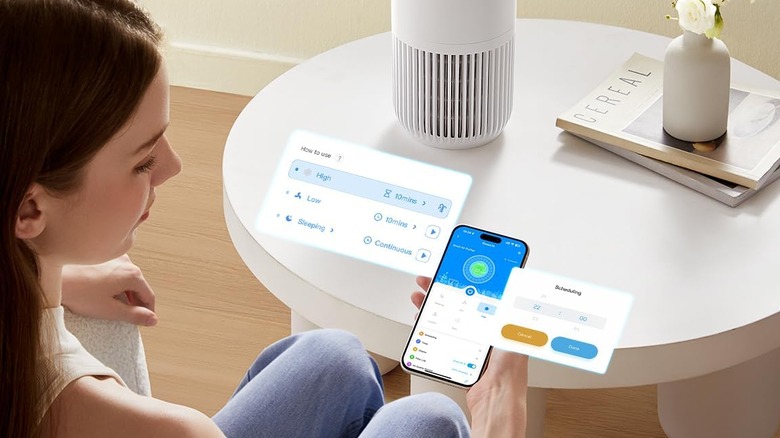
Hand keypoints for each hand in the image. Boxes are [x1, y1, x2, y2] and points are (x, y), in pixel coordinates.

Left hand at [61, 254, 157, 325]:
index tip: (145, 321)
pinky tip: (103, 291)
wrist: (52, 275)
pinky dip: (116, 281)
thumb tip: (153, 319)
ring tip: (114, 304)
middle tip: (129, 315)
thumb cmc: (80, 293)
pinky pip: (117, 270)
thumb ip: (134, 315)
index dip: (148, 310)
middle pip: (139, 285)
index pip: (149, 295)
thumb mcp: (109, 310)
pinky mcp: (103, 255)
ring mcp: (115, 256)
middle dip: (136, 301)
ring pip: (128, 277)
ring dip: (126, 291)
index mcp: (133, 275)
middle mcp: (128, 262)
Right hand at [411, 276, 527, 437]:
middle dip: (442, 292)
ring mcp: (471, 345)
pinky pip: (443, 339)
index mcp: (500, 323)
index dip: (464, 281)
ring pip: (448, 320)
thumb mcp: (511, 328)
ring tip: (420, 298)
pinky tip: (424, 323)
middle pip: (460, 305)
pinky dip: (432, 330)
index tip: (451, 271)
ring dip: (432, 309)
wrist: (496, 399)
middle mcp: (486, 333)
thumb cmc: (510, 369)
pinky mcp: (459, 358)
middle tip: (427, 282)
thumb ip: (510, 309)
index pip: (480, 294)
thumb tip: (519, 285)